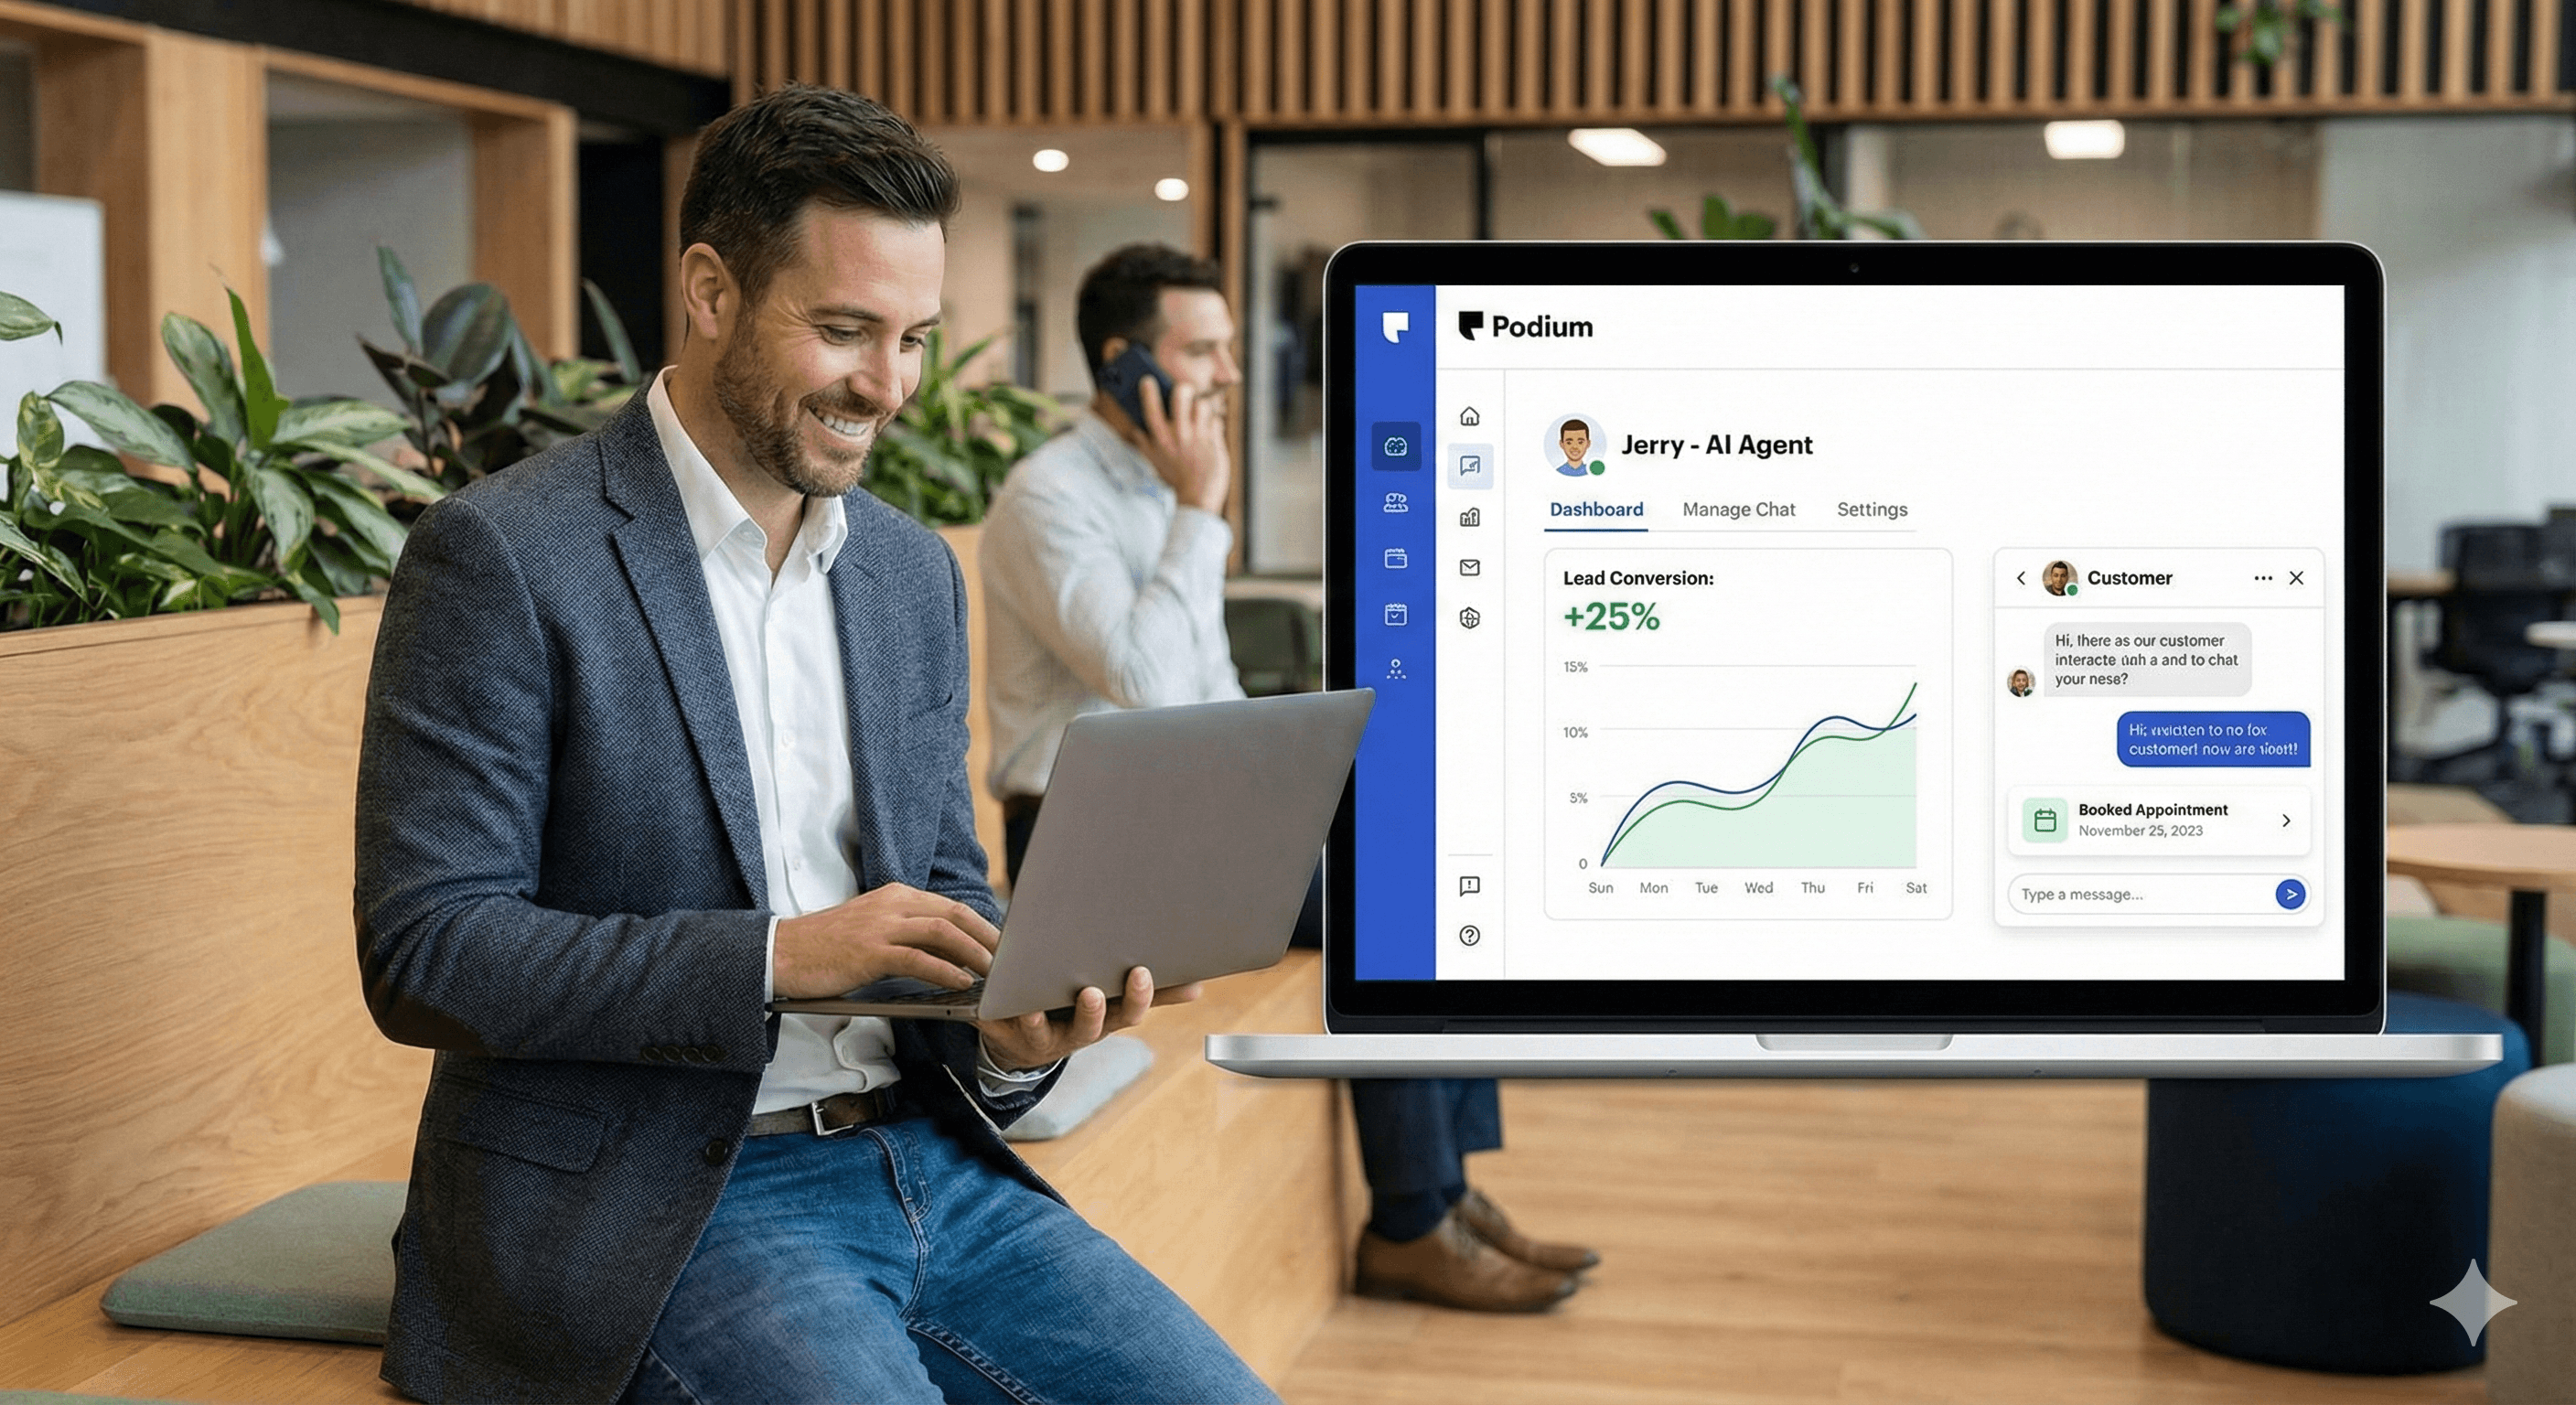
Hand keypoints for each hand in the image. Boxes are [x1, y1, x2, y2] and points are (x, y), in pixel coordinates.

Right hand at [772, 883, 999, 998]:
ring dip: (974, 952)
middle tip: (1010, 958)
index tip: (1001, 944)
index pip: (949, 907)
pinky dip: (945, 970)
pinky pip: (918, 959)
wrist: (782, 953)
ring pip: (942, 932)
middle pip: (954, 914)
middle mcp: (892, 904)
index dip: (981, 925)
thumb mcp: (871, 929)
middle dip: (988, 936)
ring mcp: (881, 926)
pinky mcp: (870, 952)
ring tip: (994, 971)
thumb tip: (945, 953)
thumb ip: (906, 932)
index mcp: (894, 896)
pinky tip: (961, 982)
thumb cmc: (826, 947)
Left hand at [975, 965, 1205, 1071]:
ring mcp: (1040, 1035)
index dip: (1137, 996)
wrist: (1021, 1035)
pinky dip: (1006, 1016)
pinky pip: (1004, 1026)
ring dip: (1042, 1019)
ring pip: (1045, 1031)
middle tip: (1094, 992)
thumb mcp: (1114, 1001)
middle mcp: (1075, 1032)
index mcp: (1106, 1019)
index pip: (1128, 1012)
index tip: (1141, 972)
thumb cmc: (1075, 1007)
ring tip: (1040, 1004)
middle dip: (1094, 1011)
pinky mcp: (1006, 1031)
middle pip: (1091, 1027)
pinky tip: (1011, 1002)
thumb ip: (1152, 994)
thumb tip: (1198, 987)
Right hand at [1131, 376, 1229, 515]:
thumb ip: (1144, 444)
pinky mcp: (1214, 441)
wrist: (1197, 498)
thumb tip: (1135, 430)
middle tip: (1186, 392)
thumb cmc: (1176, 479)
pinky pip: (1217, 419)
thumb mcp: (1155, 462)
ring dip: (1203, 407)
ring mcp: (1198, 437)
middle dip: (1184, 388)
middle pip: (1182, 394)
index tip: (1148, 380)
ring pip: (1203, 404)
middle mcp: (1179, 434)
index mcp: (1160, 439)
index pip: (1151, 409)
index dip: (1148, 392)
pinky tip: (1211, 432)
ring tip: (1200, 416)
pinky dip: (1214, 423)